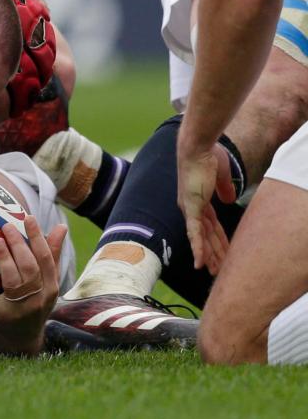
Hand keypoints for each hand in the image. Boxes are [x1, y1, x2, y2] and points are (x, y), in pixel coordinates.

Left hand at [0, 217, 65, 354]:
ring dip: (4, 260)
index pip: (45, 259)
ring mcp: (19, 309)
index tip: (28, 218)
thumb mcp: (48, 282)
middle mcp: (37, 299)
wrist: (24, 338)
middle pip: (29, 269)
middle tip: (6, 226)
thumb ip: (53, 255)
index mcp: (50, 288)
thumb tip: (62, 227)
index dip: (37, 238)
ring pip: (12, 282)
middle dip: (18, 245)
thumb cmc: (36, 301)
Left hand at [176, 138, 235, 274]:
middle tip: (216, 270)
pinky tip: (199, 262)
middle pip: (205, 236)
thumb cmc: (209, 157)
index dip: (217, 240)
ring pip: (200, 238)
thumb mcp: (221, 176)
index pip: (210, 226)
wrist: (197, 148)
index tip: (225, 252)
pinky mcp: (191, 208)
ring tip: (212, 271)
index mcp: (198, 201)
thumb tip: (229, 200)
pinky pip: (195, 232)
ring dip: (207, 255)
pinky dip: (198, 248)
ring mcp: (190, 209)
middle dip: (212, 253)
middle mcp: (191, 208)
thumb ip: (224, 189)